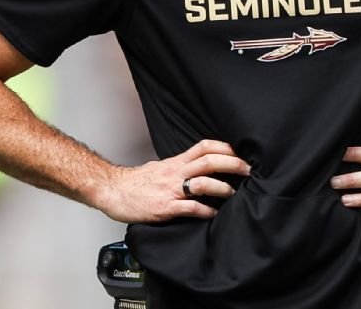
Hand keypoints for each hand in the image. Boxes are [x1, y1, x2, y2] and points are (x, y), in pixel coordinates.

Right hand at [95, 140, 250, 222]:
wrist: (112, 191)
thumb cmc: (135, 182)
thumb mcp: (160, 167)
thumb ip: (178, 166)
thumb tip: (194, 167)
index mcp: (176, 162)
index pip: (204, 147)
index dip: (225, 147)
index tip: (240, 151)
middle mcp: (176, 172)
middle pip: (209, 161)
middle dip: (232, 164)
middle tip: (248, 170)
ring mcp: (171, 190)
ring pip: (203, 183)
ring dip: (222, 188)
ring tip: (234, 194)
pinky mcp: (165, 207)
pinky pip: (190, 208)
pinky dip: (205, 211)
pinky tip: (213, 214)